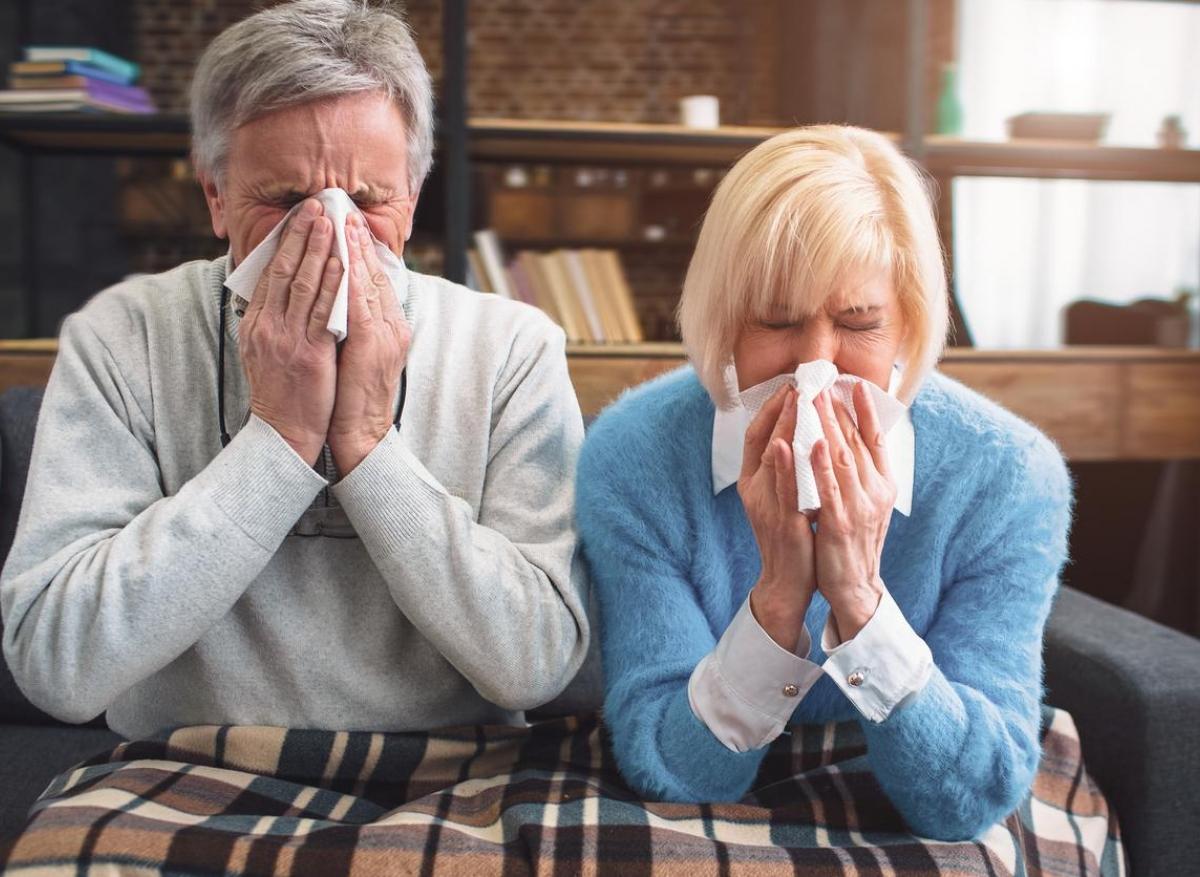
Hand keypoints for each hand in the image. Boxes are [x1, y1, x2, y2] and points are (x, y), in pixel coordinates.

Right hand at [239, 198, 339, 465]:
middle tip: (315, 205)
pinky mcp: (308, 353)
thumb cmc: (282, 395)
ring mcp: (286, 338)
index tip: (300, 218)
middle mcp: (267, 326)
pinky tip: (342, 262)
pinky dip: (332, 282)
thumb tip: (278, 296)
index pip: (271, 274)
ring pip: (303, 283)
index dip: (286, 243)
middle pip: (284, 270)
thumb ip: (272, 323)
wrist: (283, 434)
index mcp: (256, 325)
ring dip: (318, 248)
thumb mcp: (265, 353)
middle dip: (301, 235)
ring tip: (330, 221)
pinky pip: (322, 310)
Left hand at [327, 213, 411, 473]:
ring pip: (369, 283)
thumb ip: (351, 325)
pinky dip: (349, 279)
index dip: (360, 249)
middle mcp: (392, 327)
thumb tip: (334, 298)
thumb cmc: (351, 398)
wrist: (360, 435)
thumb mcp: (355, 354)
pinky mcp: (374, 346)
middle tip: (340, 209)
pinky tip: (339, 258)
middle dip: (357, 240)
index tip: (345, 222)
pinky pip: (361, 304)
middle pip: (374, 274)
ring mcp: (386, 335)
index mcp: (388, 327)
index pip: (374, 279)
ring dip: (353, 250)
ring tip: (339, 222)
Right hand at [738, 385, 816, 651]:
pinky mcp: (781, 522)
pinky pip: (782, 490)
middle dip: (780, 408)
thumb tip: (798, 434)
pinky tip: (786, 445)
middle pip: (762, 439)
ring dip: (783, 427)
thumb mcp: (783, 497)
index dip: (771, 408)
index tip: (789, 385)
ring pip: (771, 459)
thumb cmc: (791, 537)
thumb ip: (786, 468)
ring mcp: (766, 505)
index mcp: (753, 481)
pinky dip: (782, 467)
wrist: (786, 583)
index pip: (756, 434)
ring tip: (794, 399)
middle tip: (797, 381)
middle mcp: (754, 489)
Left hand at [810, 382, 896, 640]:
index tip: (854, 383)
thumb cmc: (855, 543)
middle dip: (838, 409)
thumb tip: (853, 441)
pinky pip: (828, 488)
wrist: (855, 588)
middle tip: (823, 381)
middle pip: (857, 442)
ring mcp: (859, 507)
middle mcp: (876, 492)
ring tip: (814, 398)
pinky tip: (809, 442)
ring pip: (842, 458)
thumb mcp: (866, 504)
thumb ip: (861, 474)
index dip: (867, 410)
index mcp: (884, 485)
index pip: (876, 439)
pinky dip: (819, 464)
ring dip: (827, 426)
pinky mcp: (839, 523)